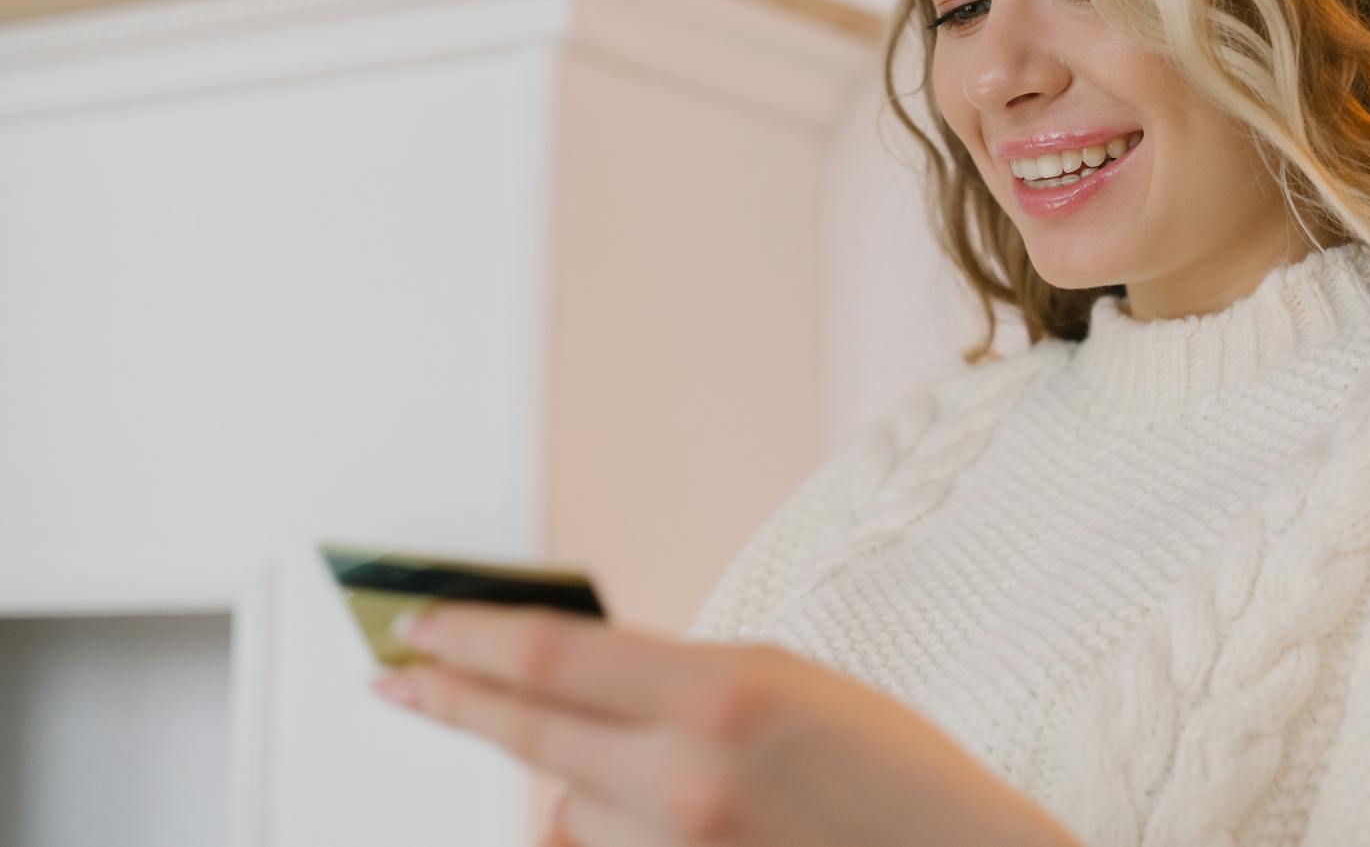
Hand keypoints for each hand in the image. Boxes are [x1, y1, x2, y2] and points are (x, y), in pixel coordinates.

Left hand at [370, 601, 1080, 846]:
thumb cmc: (891, 770)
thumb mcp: (785, 680)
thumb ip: (671, 678)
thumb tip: (564, 684)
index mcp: (721, 696)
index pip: (548, 657)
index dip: (468, 637)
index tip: (418, 624)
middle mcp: (682, 783)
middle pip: (522, 734)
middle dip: (448, 700)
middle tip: (396, 677)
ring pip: (563, 809)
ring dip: (573, 783)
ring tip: (661, 773)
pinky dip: (604, 829)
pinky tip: (659, 812)